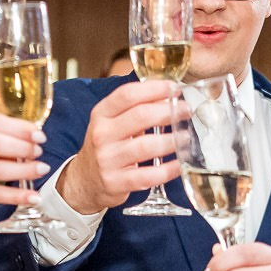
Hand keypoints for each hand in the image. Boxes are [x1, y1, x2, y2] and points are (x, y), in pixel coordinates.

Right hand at [58, 80, 185, 213]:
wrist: (84, 180)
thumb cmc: (105, 146)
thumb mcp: (110, 123)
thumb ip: (134, 109)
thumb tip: (169, 96)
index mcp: (101, 114)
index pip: (127, 94)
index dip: (154, 89)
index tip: (174, 88)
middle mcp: (102, 134)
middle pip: (140, 116)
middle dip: (169, 112)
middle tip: (186, 111)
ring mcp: (108, 159)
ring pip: (146, 146)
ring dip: (172, 140)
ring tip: (185, 137)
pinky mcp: (116, 182)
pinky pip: (148, 176)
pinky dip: (168, 170)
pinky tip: (179, 164)